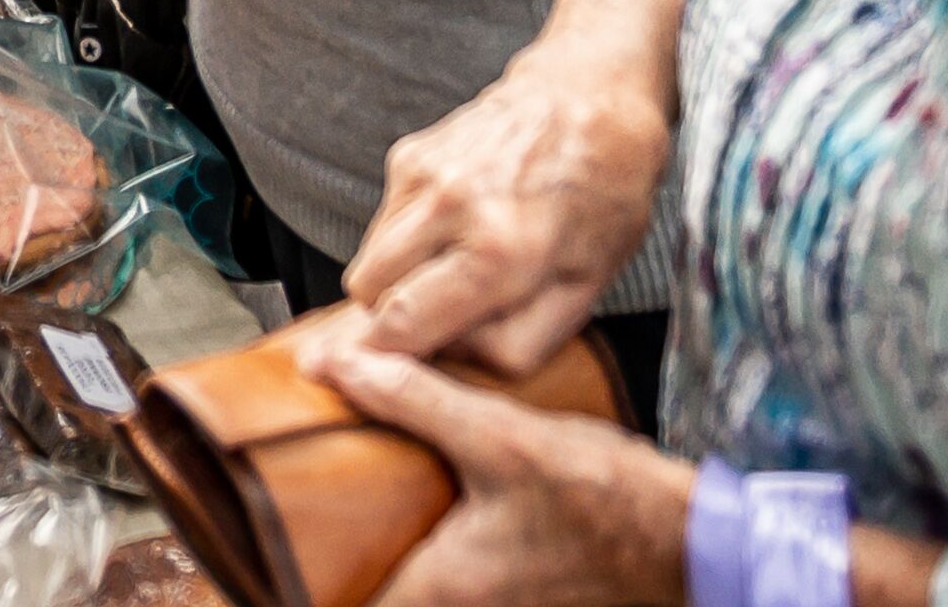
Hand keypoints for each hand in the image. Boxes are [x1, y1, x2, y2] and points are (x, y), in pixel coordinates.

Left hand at [304, 349, 690, 606]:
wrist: (692, 538)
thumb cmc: (608, 502)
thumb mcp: (501, 436)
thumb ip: (414, 399)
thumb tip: (336, 365)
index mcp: (442, 588)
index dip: (295, 588)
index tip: (255, 565)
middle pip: (371, 596)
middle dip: (331, 564)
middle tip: (291, 516)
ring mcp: (491, 604)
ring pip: (408, 587)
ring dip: (376, 552)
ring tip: (344, 501)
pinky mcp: (514, 588)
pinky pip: (443, 574)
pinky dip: (416, 544)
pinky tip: (415, 496)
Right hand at [344, 0, 677, 373]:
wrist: (590, 99)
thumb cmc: (601, 200)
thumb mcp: (584, 290)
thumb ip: (514, 342)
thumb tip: (447, 363)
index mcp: (501, 251)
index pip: (402, 326)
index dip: (384, 359)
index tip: (376, 377)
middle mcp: (449, 206)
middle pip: (368, 295)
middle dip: (392, 318)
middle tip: (436, 321)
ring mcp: (421, 173)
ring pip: (369, 259)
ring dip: (397, 279)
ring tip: (454, 270)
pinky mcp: (407, 154)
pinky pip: (383, 223)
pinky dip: (408, 240)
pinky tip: (456, 228)